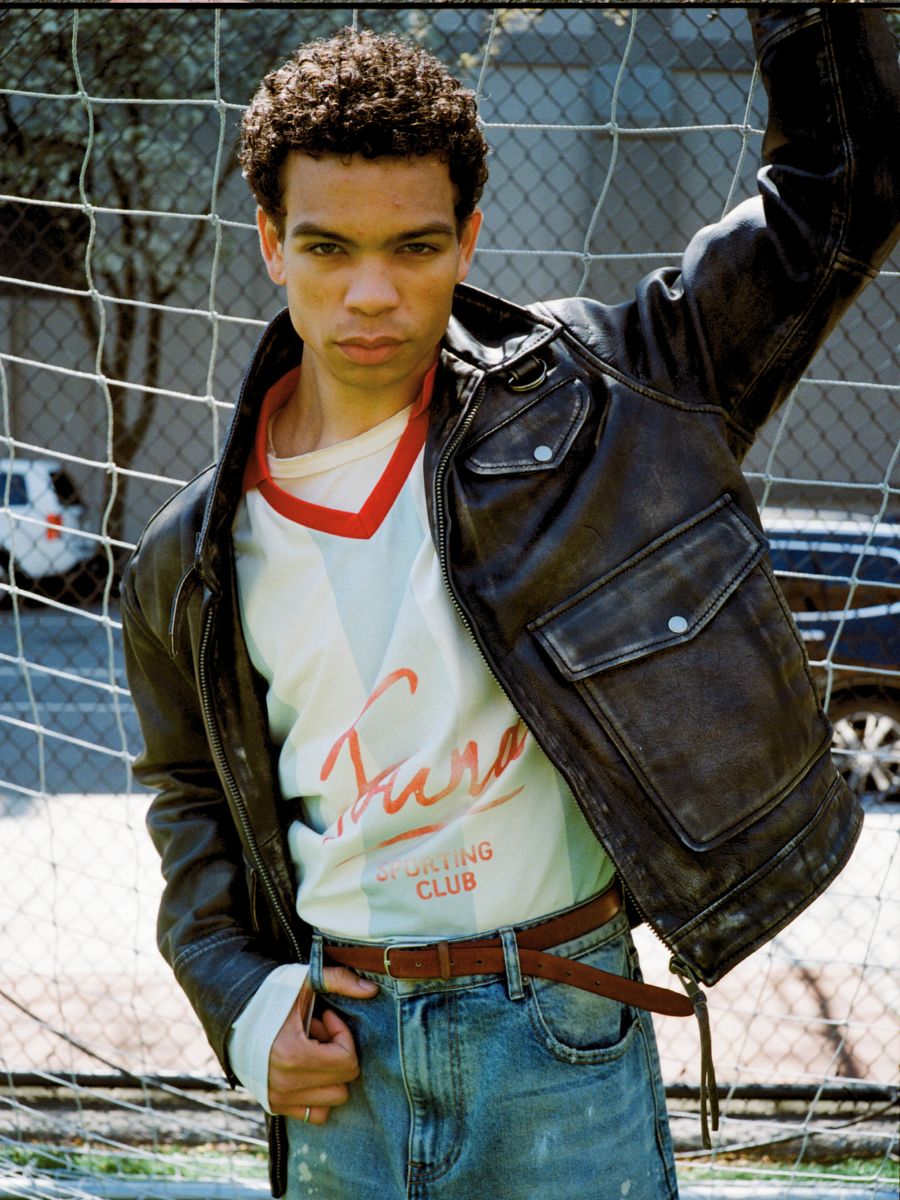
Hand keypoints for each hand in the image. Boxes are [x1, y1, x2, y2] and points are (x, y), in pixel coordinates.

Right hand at [267, 967, 377, 1123]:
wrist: (230, 1013)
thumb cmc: (269, 995)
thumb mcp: (304, 981)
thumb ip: (339, 980)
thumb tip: (372, 990)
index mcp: (293, 1055)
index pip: (347, 1061)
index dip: (343, 1035)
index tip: (327, 1017)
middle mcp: (285, 1083)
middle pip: (344, 1081)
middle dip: (338, 1054)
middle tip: (318, 1033)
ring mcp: (279, 1097)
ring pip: (333, 1101)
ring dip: (329, 1074)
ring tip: (312, 1049)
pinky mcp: (275, 1105)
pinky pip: (315, 1114)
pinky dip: (319, 1094)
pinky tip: (307, 1067)